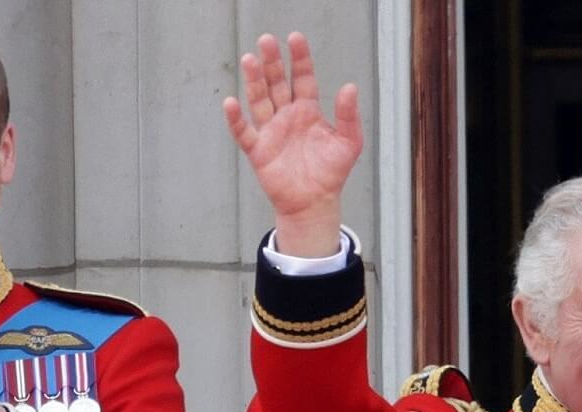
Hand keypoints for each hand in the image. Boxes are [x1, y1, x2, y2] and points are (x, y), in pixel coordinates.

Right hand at [222, 32, 362, 256]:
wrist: (314, 204)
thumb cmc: (331, 174)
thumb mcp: (349, 142)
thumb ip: (348, 115)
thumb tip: (350, 87)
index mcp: (308, 110)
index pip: (302, 77)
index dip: (299, 58)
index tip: (295, 39)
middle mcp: (287, 116)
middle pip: (277, 83)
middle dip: (272, 62)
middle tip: (266, 40)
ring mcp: (271, 132)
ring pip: (259, 100)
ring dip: (254, 81)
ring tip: (249, 59)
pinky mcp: (258, 151)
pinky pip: (244, 132)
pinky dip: (236, 119)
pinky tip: (231, 103)